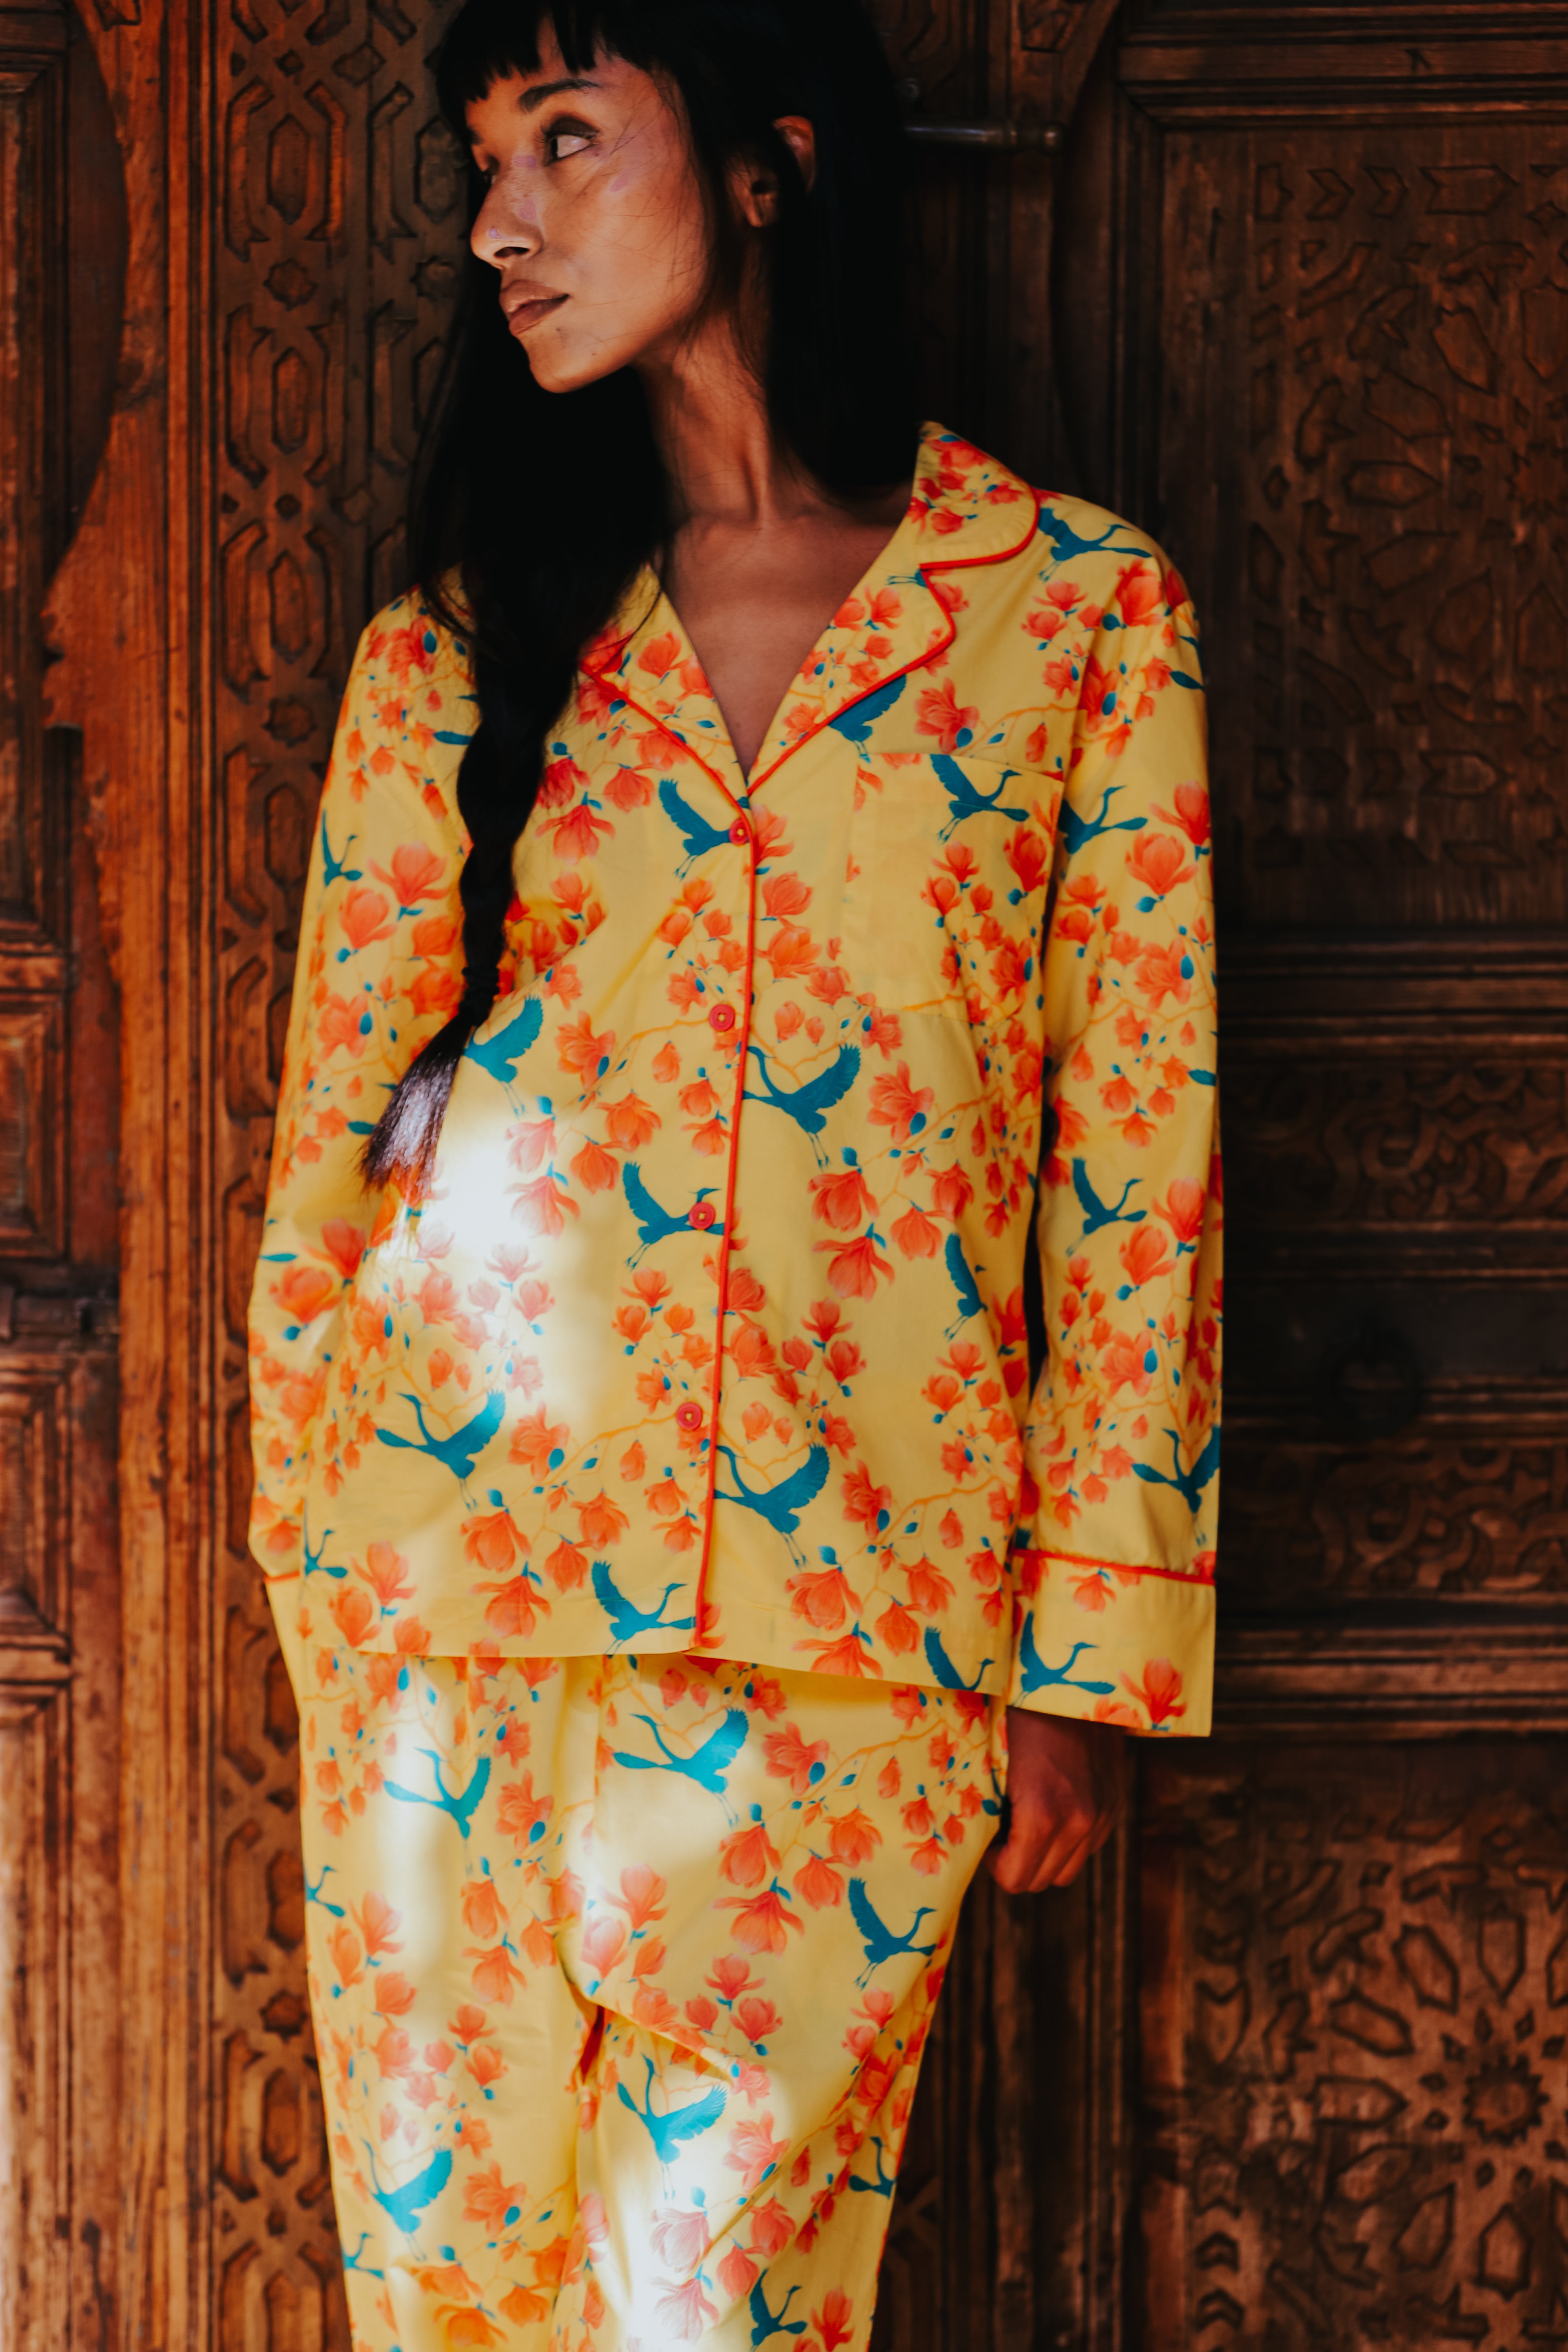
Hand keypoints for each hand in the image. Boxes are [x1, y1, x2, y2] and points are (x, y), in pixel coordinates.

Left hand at [985, 1706, 1126, 1892]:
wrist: (1069, 1679)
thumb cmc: (1018, 1714)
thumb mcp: (993, 1764)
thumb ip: (989, 1810)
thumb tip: (980, 1840)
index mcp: (1043, 1814)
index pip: (1016, 1879)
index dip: (996, 1865)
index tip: (989, 1841)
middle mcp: (1080, 1822)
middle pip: (1042, 1879)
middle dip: (1018, 1863)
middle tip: (1004, 1832)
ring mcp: (1103, 1813)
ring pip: (1068, 1869)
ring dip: (1045, 1856)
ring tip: (1028, 1822)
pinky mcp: (1115, 1802)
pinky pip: (1089, 1845)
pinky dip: (1069, 1839)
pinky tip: (1055, 1809)